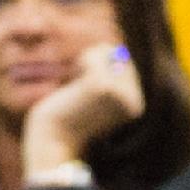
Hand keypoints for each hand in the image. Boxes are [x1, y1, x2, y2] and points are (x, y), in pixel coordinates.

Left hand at [23, 43, 142, 169]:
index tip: (87, 87)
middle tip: (79, 83)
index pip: (127, 66)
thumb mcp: (94, 99)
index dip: (104, 67)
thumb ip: (109, 78)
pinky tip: (73, 80)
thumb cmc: (68, 118)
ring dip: (88, 61)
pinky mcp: (104, 86)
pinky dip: (82, 62)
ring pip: (108, 53)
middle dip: (97, 62)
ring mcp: (121, 94)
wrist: (54, 139)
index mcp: (136, 106)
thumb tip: (113, 50)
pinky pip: (95, 55)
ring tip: (77, 82)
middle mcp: (134, 101)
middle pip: (120, 56)